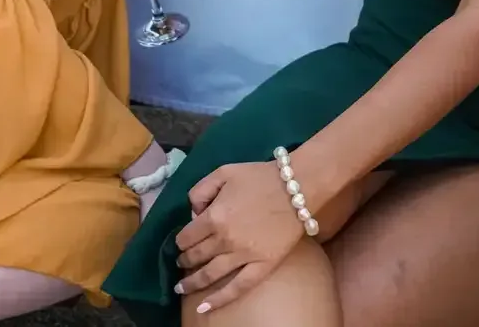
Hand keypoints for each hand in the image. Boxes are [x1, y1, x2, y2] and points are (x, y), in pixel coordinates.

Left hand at [171, 161, 307, 314]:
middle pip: (195, 256)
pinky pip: (238, 287)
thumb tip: (193, 213)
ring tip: (182, 287)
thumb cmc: (260, 176)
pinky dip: (219, 299)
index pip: (185, 237)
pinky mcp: (262, 265)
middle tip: (182, 261)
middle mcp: (224, 240)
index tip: (183, 241)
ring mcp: (243, 256)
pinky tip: (204, 307)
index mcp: (213, 217)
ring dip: (192, 282)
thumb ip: (200, 190)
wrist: (297, 186)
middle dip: (184, 259)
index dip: (181, 240)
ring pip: (210, 274)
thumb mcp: (223, 172)